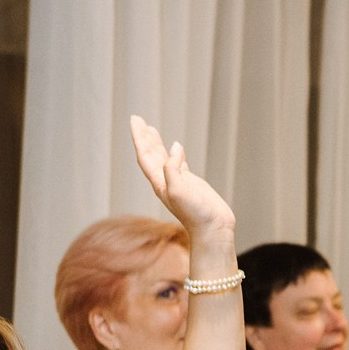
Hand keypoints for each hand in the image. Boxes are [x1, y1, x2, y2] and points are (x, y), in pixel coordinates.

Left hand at [129, 115, 234, 238]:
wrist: (213, 230)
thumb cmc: (196, 214)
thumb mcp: (179, 190)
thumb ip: (173, 168)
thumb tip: (175, 148)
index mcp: (159, 182)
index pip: (145, 155)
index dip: (139, 138)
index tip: (136, 120)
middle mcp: (166, 181)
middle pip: (150, 154)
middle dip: (144, 137)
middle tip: (138, 120)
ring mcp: (179, 182)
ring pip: (163, 158)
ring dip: (156, 144)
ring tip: (151, 130)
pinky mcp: (191, 184)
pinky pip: (180, 164)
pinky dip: (176, 154)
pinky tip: (177, 148)